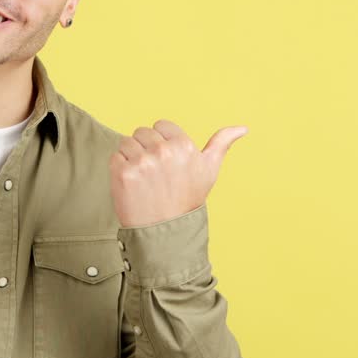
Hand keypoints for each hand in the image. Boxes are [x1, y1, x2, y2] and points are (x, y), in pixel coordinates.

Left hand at [109, 119, 247, 228]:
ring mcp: (142, 162)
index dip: (161, 142)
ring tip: (143, 179)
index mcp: (184, 146)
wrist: (166, 232)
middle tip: (154, 173)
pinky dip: (119, 169)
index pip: (161, 125)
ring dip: (131, 158)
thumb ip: (222, 144)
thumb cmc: (187, 200)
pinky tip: (132, 185)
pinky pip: (115, 157)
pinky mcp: (123, 173)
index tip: (166, 161)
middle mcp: (163, 151)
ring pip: (126, 142)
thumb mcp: (209, 171)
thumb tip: (242, 128)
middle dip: (145, 148)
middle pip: (142, 132)